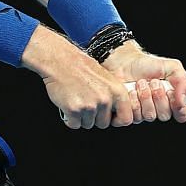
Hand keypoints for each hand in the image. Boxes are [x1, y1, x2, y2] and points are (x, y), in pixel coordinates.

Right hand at [23, 29, 138, 129]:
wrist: (60, 61)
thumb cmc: (80, 66)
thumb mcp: (106, 78)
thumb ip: (112, 96)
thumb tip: (114, 111)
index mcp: (117, 91)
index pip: (126, 118)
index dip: (116, 120)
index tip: (109, 117)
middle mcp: (105, 100)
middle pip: (103, 124)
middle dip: (94, 118)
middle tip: (86, 104)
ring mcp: (90, 106)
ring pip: (88, 124)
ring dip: (81, 117)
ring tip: (76, 100)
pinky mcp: (74, 110)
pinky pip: (74, 124)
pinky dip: (69, 118)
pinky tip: (68, 104)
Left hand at [104, 42, 185, 123]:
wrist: (124, 62)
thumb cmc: (147, 65)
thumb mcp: (172, 67)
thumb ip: (183, 82)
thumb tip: (183, 100)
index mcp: (172, 100)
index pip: (181, 115)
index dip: (179, 108)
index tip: (172, 94)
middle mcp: (158, 109)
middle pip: (165, 115)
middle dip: (159, 97)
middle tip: (154, 82)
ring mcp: (143, 113)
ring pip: (150, 116)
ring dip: (145, 97)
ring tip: (141, 83)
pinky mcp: (128, 114)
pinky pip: (134, 117)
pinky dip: (133, 102)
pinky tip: (132, 91)